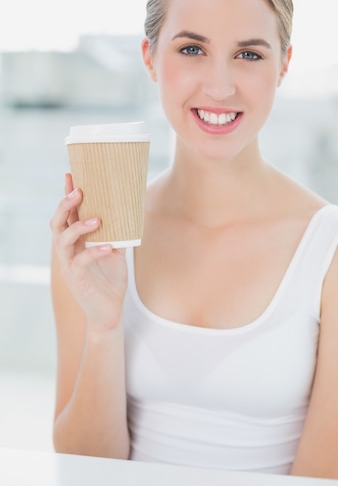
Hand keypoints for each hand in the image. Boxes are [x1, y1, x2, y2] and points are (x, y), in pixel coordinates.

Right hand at [50, 173, 127, 331]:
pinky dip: (94, 252)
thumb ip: (119, 232)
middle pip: (58, 222)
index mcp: (76, 240)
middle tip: (78, 191)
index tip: (71, 174)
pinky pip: (80, 262)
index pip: (68, 213)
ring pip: (62, 240)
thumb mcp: (117, 251)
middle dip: (65, 205)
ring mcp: (69, 264)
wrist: (109, 310)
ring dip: (78, 227)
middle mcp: (68, 249)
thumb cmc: (111, 279)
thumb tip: (132, 210)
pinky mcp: (76, 278)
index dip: (67, 195)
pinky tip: (108, 246)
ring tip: (97, 219)